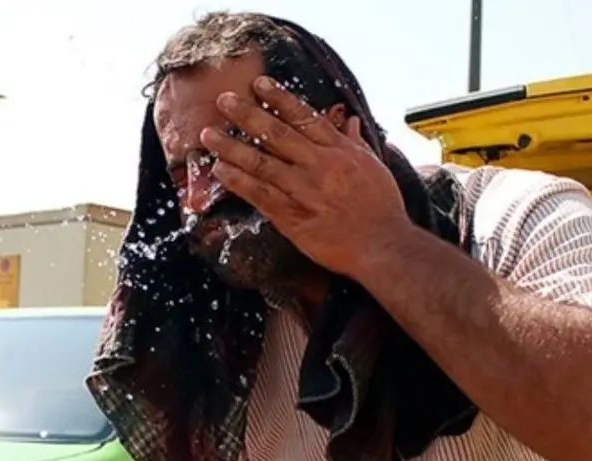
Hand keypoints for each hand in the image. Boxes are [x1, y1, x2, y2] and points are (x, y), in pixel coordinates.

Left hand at [200, 76, 410, 278]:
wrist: (382, 245)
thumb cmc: (381, 208)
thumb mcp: (374, 166)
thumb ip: (356, 141)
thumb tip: (349, 120)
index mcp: (339, 150)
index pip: (304, 117)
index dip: (279, 98)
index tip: (259, 84)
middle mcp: (318, 164)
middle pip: (276, 133)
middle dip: (246, 114)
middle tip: (223, 100)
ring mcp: (303, 189)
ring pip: (261, 161)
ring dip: (231, 146)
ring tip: (209, 134)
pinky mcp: (291, 215)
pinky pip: (258, 193)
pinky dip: (237, 181)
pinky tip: (219, 170)